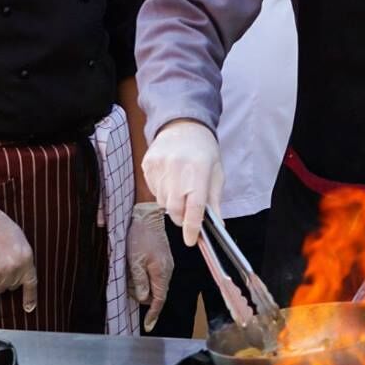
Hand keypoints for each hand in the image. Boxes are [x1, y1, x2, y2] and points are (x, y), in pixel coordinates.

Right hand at [0, 189, 37, 311]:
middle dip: (4, 278)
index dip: (30, 297)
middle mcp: (16, 267)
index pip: (31, 282)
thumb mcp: (18, 239)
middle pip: (11, 286)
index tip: (29, 308)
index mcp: (27, 257)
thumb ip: (22, 257)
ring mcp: (1, 272)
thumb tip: (21, 275)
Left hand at [127, 201, 173, 331]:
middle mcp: (167, 271)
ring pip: (156, 285)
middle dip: (145, 299)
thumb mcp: (134, 260)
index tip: (148, 326)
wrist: (147, 217)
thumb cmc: (139, 237)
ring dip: (144, 288)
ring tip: (131, 281)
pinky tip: (137, 274)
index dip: (153, 314)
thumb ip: (140, 281)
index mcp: (161, 273)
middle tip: (130, 295)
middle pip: (158, 294)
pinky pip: (156, 276)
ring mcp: (166, 265)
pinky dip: (146, 280)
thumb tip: (144, 298)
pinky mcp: (163, 259)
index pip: (159, 300)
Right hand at [142, 120, 221, 246]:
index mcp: (198, 169)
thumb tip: (216, 226)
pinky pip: (153, 191)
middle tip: (187, 215)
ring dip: (171, 204)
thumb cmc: (203, 150)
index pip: (194, 206)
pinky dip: (162, 193)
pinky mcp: (148, 165)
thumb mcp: (216, 172)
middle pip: (174, 209)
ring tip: (180, 189)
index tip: (191, 240)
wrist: (183, 124)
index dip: (192, 226)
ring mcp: (159, 166)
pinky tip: (170, 180)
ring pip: (162, 202)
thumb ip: (214, 200)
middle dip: (181, 218)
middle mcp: (177, 167)